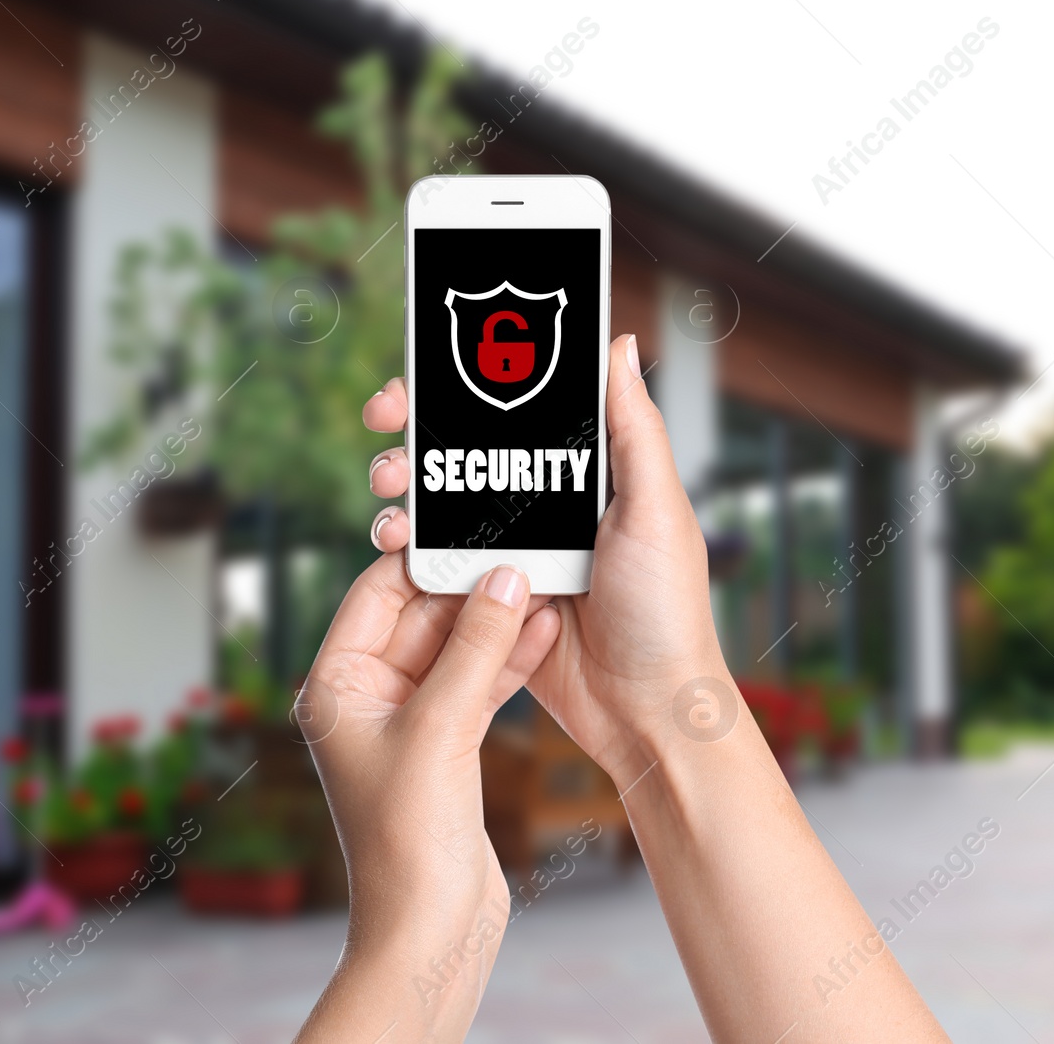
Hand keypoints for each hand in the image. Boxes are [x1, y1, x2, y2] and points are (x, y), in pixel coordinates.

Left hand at [294, 554, 559, 1041]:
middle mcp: (365, 698)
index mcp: (336, 685)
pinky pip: (476, 684)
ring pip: (455, 650)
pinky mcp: (447, 746)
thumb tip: (503, 576)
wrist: (433, 927)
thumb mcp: (442, 727)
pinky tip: (545, 631)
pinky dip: (508, 661)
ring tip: (544, 581)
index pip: (376, 594)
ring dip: (496, 621)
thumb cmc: (409, 836)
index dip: (423, 558)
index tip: (470, 525)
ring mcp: (408, 722)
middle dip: (471, 587)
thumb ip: (474, 647)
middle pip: (420, 617)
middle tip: (520, 549)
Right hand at [363, 334, 729, 783]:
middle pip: (468, 445)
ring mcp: (514, 549)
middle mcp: (547, 502)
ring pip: (443, 498)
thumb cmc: (667, 611)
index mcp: (589, 471)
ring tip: (389, 486)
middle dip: (419, 424)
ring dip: (405, 482)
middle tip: (386, 417)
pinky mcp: (487, 596)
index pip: (522, 406)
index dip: (474, 378)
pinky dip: (407, 543)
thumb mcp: (658, 510)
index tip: (432, 367)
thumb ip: (634, 430)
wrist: (644, 711)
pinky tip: (393, 541)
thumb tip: (616, 344)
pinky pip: (436, 559)